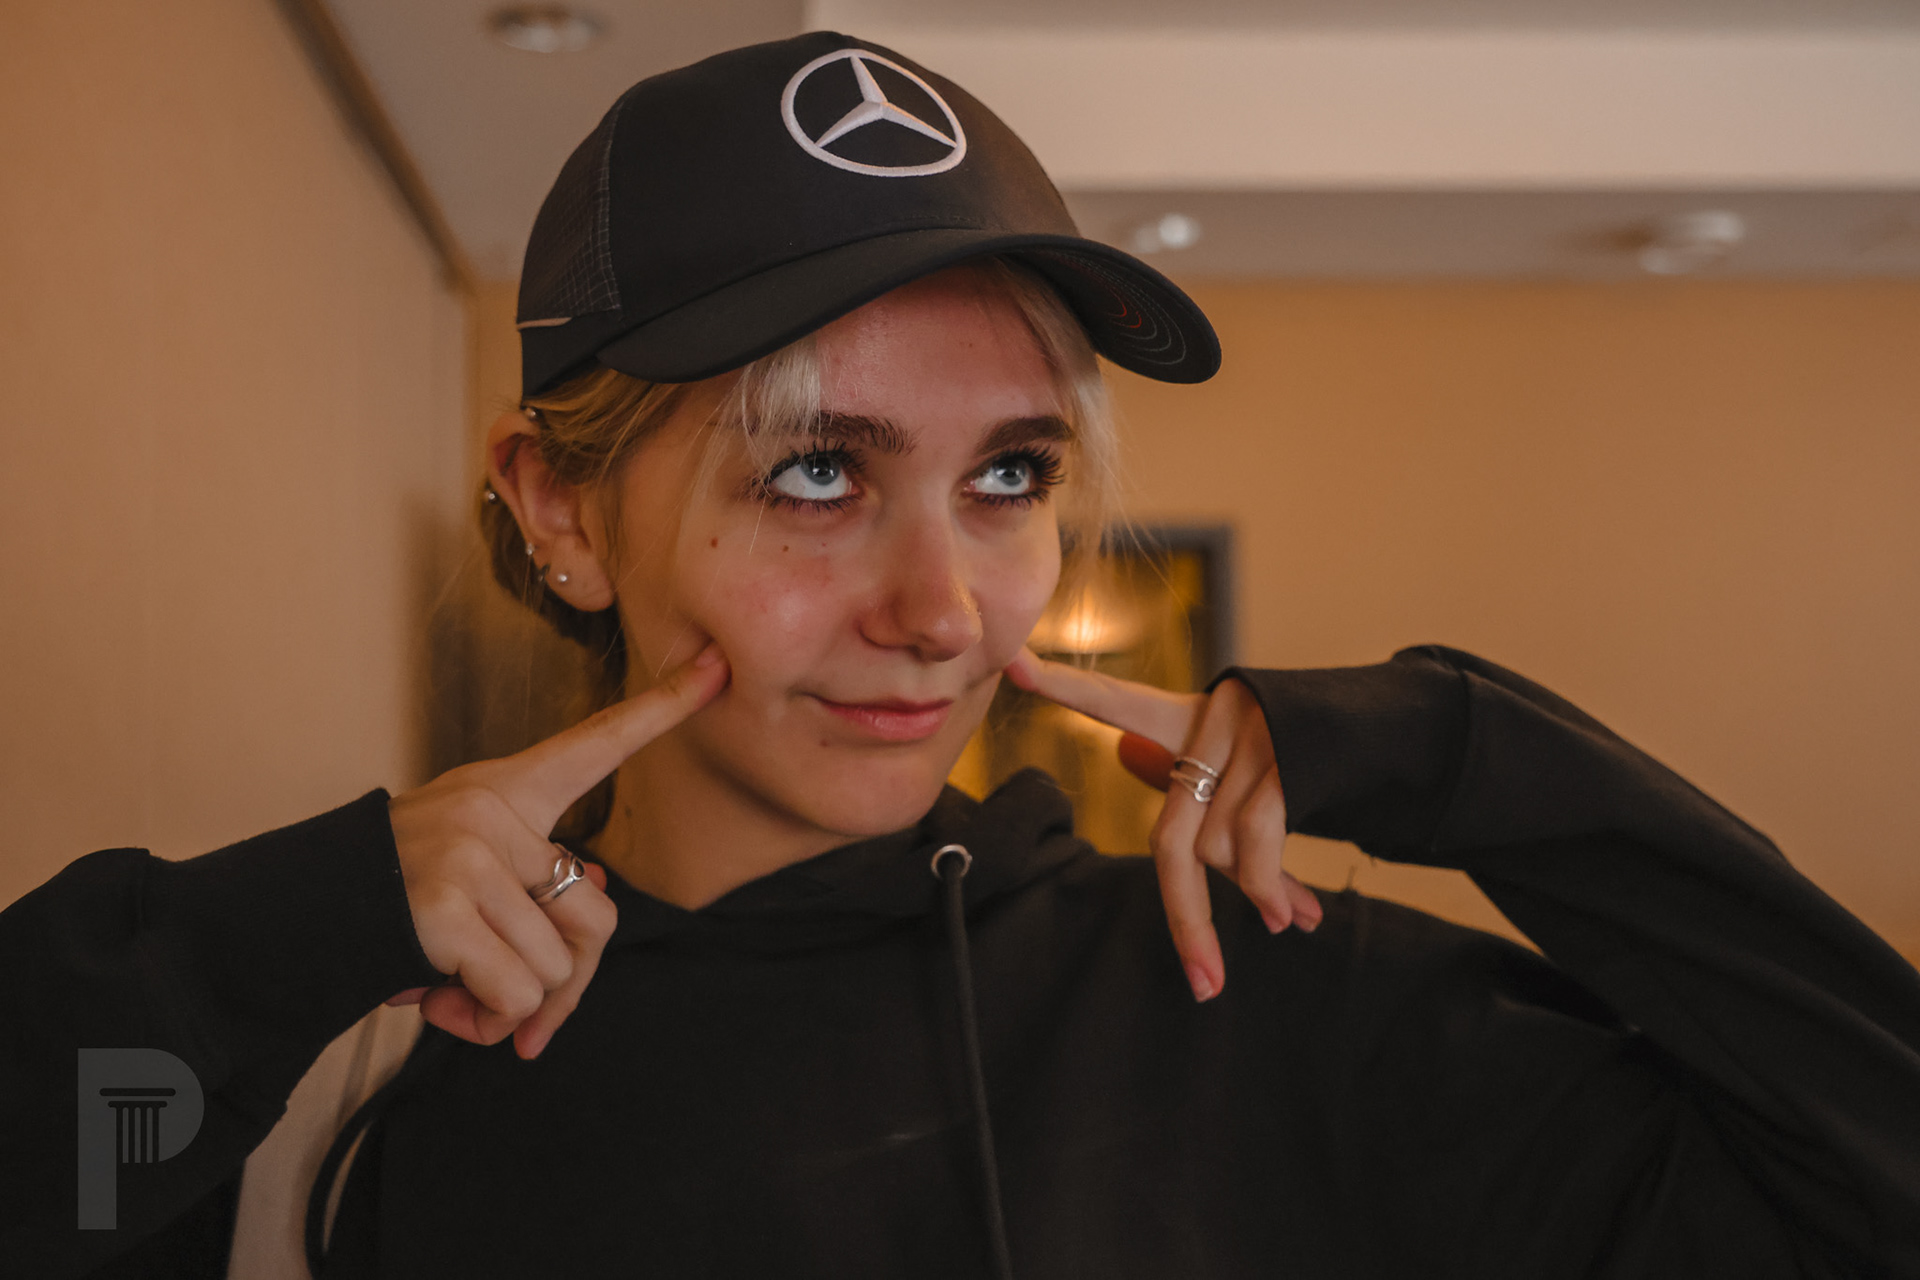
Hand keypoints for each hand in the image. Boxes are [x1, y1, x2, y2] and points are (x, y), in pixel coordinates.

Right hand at [382, 643, 728, 1057]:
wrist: (297, 922)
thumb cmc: (395, 901)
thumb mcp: (470, 872)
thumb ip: (536, 884)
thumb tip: (597, 908)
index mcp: (505, 791)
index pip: (596, 743)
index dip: (664, 709)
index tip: (719, 666)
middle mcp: (492, 810)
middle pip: (595, 920)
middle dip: (565, 983)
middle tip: (512, 1006)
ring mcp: (470, 854)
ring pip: (554, 968)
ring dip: (511, 1005)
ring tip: (453, 987)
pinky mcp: (449, 907)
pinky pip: (516, 993)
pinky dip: (486, 1019)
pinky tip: (438, 999)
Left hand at [1004, 648, 1320, 1002]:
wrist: (1395, 729)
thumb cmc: (1309, 766)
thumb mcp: (1251, 783)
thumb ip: (1220, 822)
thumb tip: (1245, 897)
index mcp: (1193, 718)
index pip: (1120, 702)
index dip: (1069, 687)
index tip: (1014, 664)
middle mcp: (1214, 718)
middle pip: (1172, 840)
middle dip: (1187, 919)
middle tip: (1205, 983)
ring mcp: (1250, 734)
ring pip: (1221, 849)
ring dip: (1255, 894)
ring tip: (1287, 919)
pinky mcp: (1287, 755)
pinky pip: (1257, 841)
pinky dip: (1269, 887)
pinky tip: (1292, 916)